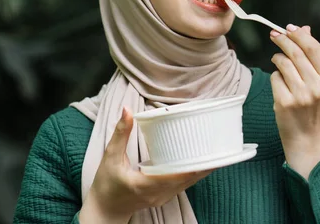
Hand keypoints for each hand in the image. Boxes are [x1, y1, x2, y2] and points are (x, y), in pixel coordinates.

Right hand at [79, 108, 212, 223]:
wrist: (104, 209)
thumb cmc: (106, 185)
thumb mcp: (110, 158)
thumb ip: (120, 134)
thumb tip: (127, 110)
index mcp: (146, 185)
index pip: (177, 175)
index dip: (195, 164)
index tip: (207, 148)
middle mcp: (159, 194)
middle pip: (189, 178)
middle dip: (203, 162)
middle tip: (215, 142)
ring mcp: (163, 197)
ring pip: (189, 182)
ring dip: (201, 168)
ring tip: (214, 149)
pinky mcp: (164, 197)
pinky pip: (184, 184)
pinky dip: (193, 172)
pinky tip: (200, 161)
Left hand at [269, 24, 319, 178]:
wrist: (307, 138)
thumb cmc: (313, 106)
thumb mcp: (319, 82)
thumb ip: (312, 56)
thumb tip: (304, 28)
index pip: (313, 48)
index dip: (299, 35)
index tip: (288, 27)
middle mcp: (317, 87)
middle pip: (295, 53)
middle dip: (283, 40)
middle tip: (275, 35)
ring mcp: (300, 95)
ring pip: (282, 64)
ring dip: (277, 59)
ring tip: (278, 62)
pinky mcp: (284, 102)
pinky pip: (274, 78)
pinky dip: (275, 77)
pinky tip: (281, 85)